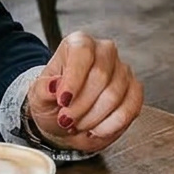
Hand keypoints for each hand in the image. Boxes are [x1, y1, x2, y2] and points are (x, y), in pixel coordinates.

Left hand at [24, 32, 142, 151]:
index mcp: (79, 43)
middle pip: (100, 76)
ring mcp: (123, 70)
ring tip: (78, 125)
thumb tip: (53, 85)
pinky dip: (112, 125)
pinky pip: (131, 108)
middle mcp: (105, 51)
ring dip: (93, 118)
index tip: (62, 101)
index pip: (82, 53)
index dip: (73, 80)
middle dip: (81, 106)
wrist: (66, 118)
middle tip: (66, 120)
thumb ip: (43, 90)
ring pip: (114, 95)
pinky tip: (96, 131)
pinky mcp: (134, 90)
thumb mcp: (38, 97)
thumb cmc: (53, 102)